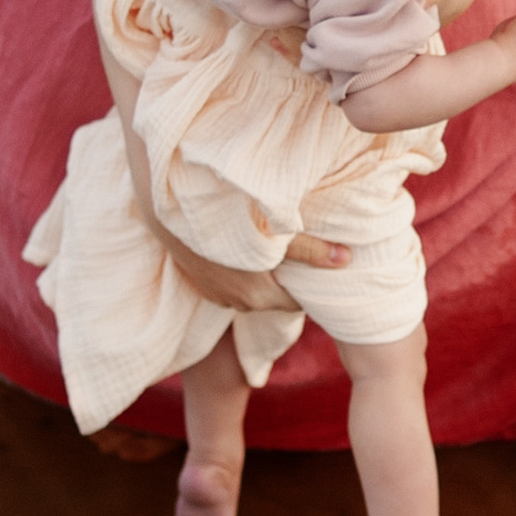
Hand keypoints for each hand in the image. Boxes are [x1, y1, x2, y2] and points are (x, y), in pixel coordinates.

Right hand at [155, 221, 347, 307]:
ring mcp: (216, 294)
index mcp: (260, 296)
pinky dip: (241, 266)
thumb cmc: (227, 221)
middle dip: (289, 276)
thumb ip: (311, 250)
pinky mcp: (200, 280)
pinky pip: (231, 279)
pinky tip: (244, 243)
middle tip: (302, 250)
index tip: (320, 263)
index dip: (309, 283)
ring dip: (263, 271)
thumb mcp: (276, 234)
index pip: (298, 301)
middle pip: (275, 294)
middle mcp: (238, 303)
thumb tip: (347, 260)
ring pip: (252, 287)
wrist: (168, 213)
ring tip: (274, 244)